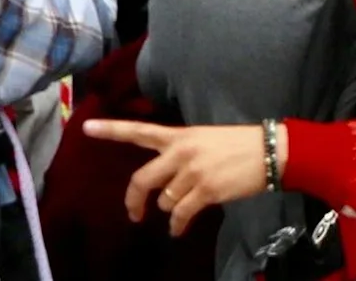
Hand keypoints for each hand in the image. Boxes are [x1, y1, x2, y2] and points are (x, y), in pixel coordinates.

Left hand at [87, 120, 272, 234]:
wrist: (270, 151)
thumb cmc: (238, 144)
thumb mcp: (204, 139)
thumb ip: (180, 154)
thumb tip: (166, 183)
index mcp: (179, 135)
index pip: (139, 130)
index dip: (111, 130)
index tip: (86, 127)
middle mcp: (180, 152)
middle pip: (142, 179)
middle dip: (133, 200)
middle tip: (133, 214)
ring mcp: (191, 172)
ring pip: (164, 200)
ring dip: (168, 210)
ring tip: (177, 215)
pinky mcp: (205, 191)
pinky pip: (180, 214)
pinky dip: (177, 225)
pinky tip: (178, 229)